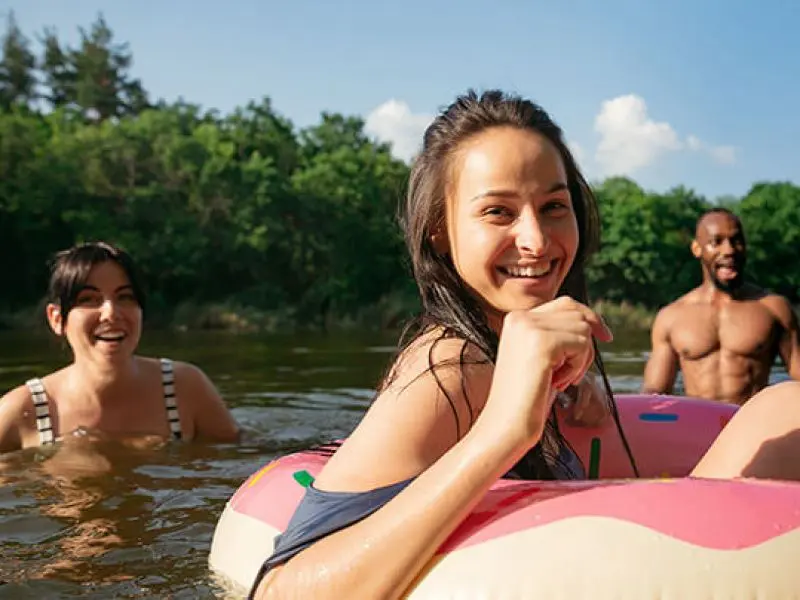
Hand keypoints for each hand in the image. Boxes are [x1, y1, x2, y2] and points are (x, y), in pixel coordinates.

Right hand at [481, 297, 612, 442]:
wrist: (505, 425)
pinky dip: (577, 367)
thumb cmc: (526, 398)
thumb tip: (590, 322)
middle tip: (571, 376)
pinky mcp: (542, 342)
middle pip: (577, 314)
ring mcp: (529, 327)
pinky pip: (582, 344)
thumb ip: (557, 335)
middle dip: (585, 346)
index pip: (565, 304)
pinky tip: (557, 383)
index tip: (606, 337)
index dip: (590, 318)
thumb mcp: (541, 358)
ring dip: (580, 359)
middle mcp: (520, 317)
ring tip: (558, 381)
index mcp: (516, 318)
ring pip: (583, 329)